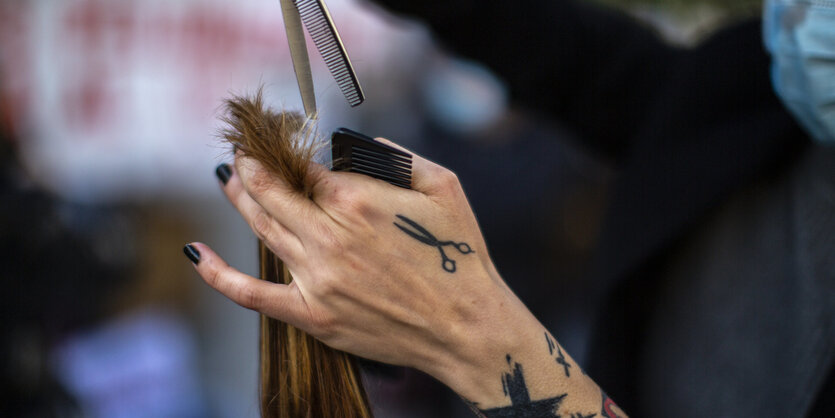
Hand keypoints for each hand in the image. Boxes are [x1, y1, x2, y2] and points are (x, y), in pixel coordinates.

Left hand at [189, 139, 540, 402]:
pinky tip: (195, 251)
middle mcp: (329, 236)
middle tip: (241, 152)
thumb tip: (363, 143)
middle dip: (251, 165)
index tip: (279, 139)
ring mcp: (315, 277)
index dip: (287, 148)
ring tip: (227, 178)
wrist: (465, 327)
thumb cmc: (459, 255)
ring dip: (239, 198)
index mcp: (358, 200)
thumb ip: (401, 156)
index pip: (304, 165)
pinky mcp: (311, 314)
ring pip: (261, 228)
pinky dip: (217, 272)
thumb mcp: (445, 187)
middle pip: (271, 190)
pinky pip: (250, 293)